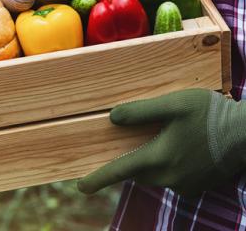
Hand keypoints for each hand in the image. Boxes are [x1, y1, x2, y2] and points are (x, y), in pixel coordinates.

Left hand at [77, 89, 245, 196]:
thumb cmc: (210, 114)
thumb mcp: (174, 104)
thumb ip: (141, 111)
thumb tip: (112, 118)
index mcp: (160, 158)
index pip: (120, 171)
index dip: (98, 179)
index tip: (81, 187)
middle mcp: (170, 177)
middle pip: (136, 173)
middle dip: (130, 162)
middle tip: (135, 143)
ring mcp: (184, 185)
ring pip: (154, 176)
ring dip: (150, 162)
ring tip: (163, 140)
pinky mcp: (197, 188)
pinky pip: (171, 180)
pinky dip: (168, 167)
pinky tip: (180, 149)